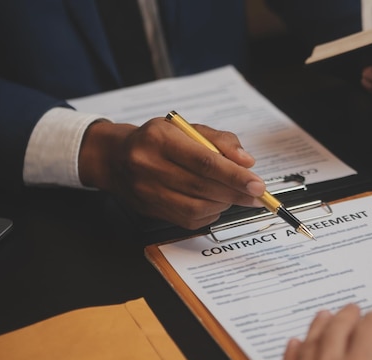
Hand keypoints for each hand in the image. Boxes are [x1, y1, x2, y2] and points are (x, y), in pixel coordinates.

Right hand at [77, 117, 265, 229]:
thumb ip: (220, 141)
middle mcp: (149, 165)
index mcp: (160, 139)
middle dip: (236, 193)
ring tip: (235, 195)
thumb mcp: (186, 128)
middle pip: (203, 186)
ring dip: (224, 204)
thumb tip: (247, 162)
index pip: (205, 161)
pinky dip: (210, 214)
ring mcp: (148, 191)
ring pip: (197, 207)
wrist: (115, 158)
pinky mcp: (151, 210)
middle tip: (257, 195)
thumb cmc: (156, 140)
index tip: (257, 184)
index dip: (234, 176)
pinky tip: (215, 202)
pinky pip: (189, 220)